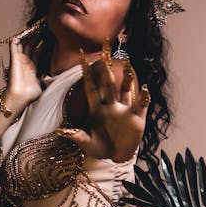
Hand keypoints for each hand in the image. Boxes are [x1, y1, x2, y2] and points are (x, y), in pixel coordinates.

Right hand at [1, 36, 41, 115]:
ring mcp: (20, 60)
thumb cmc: (30, 94)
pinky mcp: (14, 60)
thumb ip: (48, 81)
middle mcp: (26, 62)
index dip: (41, 44)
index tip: (47, 36)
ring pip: (22, 45)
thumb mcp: (42, 85)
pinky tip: (19, 35)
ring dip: (26, 37)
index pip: (37, 52)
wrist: (21, 97)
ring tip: (32, 28)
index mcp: (33, 67)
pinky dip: (15, 41)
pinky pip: (13, 48)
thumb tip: (58, 82)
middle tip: (41, 28)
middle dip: (35, 38)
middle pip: (30, 46)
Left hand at [58, 44, 149, 162]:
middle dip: (106, 67)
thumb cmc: (101, 149)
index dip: (87, 74)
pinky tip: (144, 88)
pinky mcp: (138, 118)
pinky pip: (142, 104)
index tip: (82, 58)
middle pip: (108, 83)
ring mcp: (125, 111)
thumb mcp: (88, 144)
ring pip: (126, 89)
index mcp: (97, 109)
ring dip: (127, 77)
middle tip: (105, 49)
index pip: (91, 88)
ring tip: (127, 62)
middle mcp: (111, 106)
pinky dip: (144, 96)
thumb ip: (77, 137)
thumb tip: (61, 131)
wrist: (117, 157)